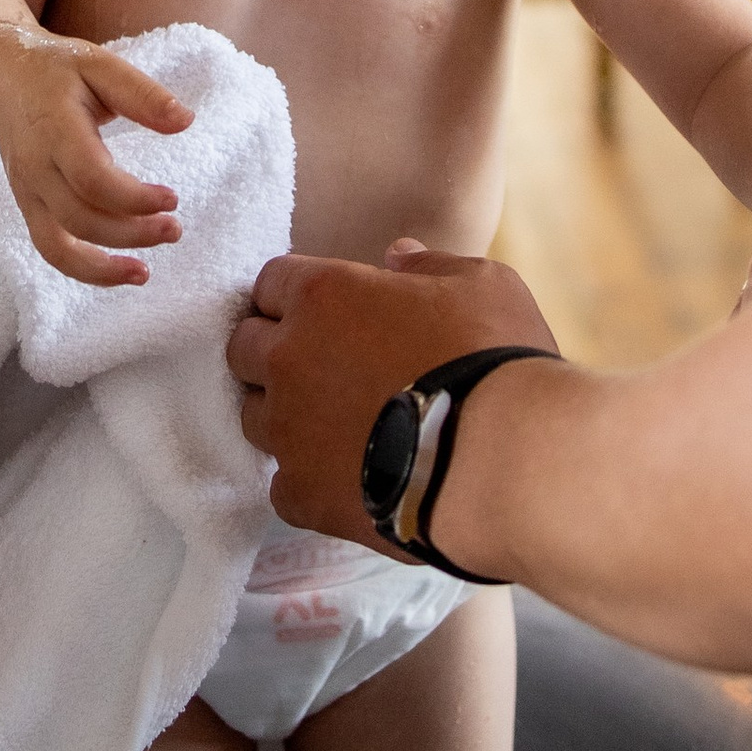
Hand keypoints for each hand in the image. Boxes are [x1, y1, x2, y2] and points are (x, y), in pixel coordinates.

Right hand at [0, 33, 191, 286]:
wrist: (2, 78)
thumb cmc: (57, 71)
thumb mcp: (100, 65)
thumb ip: (141, 94)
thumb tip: (185, 121)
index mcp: (54, 129)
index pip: (91, 177)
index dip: (133, 198)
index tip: (172, 198)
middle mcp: (35, 167)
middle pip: (80, 218)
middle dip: (131, 233)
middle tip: (174, 228)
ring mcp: (28, 192)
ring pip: (59, 247)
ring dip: (104, 268)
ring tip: (145, 271)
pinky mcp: (29, 207)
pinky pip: (52, 250)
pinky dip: (85, 270)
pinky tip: (121, 271)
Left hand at [227, 240, 562, 543]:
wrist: (507, 462)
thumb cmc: (497, 359)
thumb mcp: (482, 285)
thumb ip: (429, 266)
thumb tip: (398, 255)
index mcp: (323, 296)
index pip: (272, 282)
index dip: (296, 296)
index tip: (323, 312)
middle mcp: (289, 359)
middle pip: (244, 348)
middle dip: (273, 351)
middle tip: (323, 366)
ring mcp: (289, 432)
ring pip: (254, 418)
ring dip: (284, 417)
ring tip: (336, 427)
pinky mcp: (303, 495)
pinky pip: (281, 485)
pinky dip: (307, 482)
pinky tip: (348, 480)